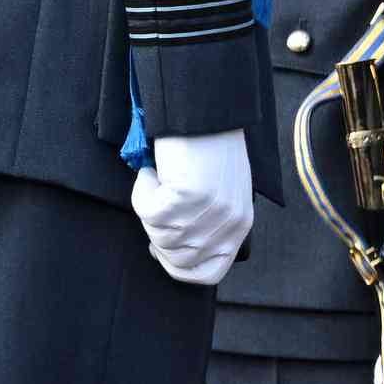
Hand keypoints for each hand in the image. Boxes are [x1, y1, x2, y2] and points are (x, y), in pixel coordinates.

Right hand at [131, 129, 254, 286]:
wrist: (205, 110)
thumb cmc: (207, 145)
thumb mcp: (218, 192)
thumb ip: (204, 223)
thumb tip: (166, 247)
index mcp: (240, 224)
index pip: (210, 272)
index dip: (179, 267)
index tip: (159, 248)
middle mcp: (229, 224)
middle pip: (178, 260)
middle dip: (156, 237)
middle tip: (153, 205)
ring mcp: (209, 214)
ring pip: (159, 237)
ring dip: (148, 208)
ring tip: (157, 178)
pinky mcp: (187, 198)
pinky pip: (148, 212)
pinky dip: (142, 191)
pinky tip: (152, 171)